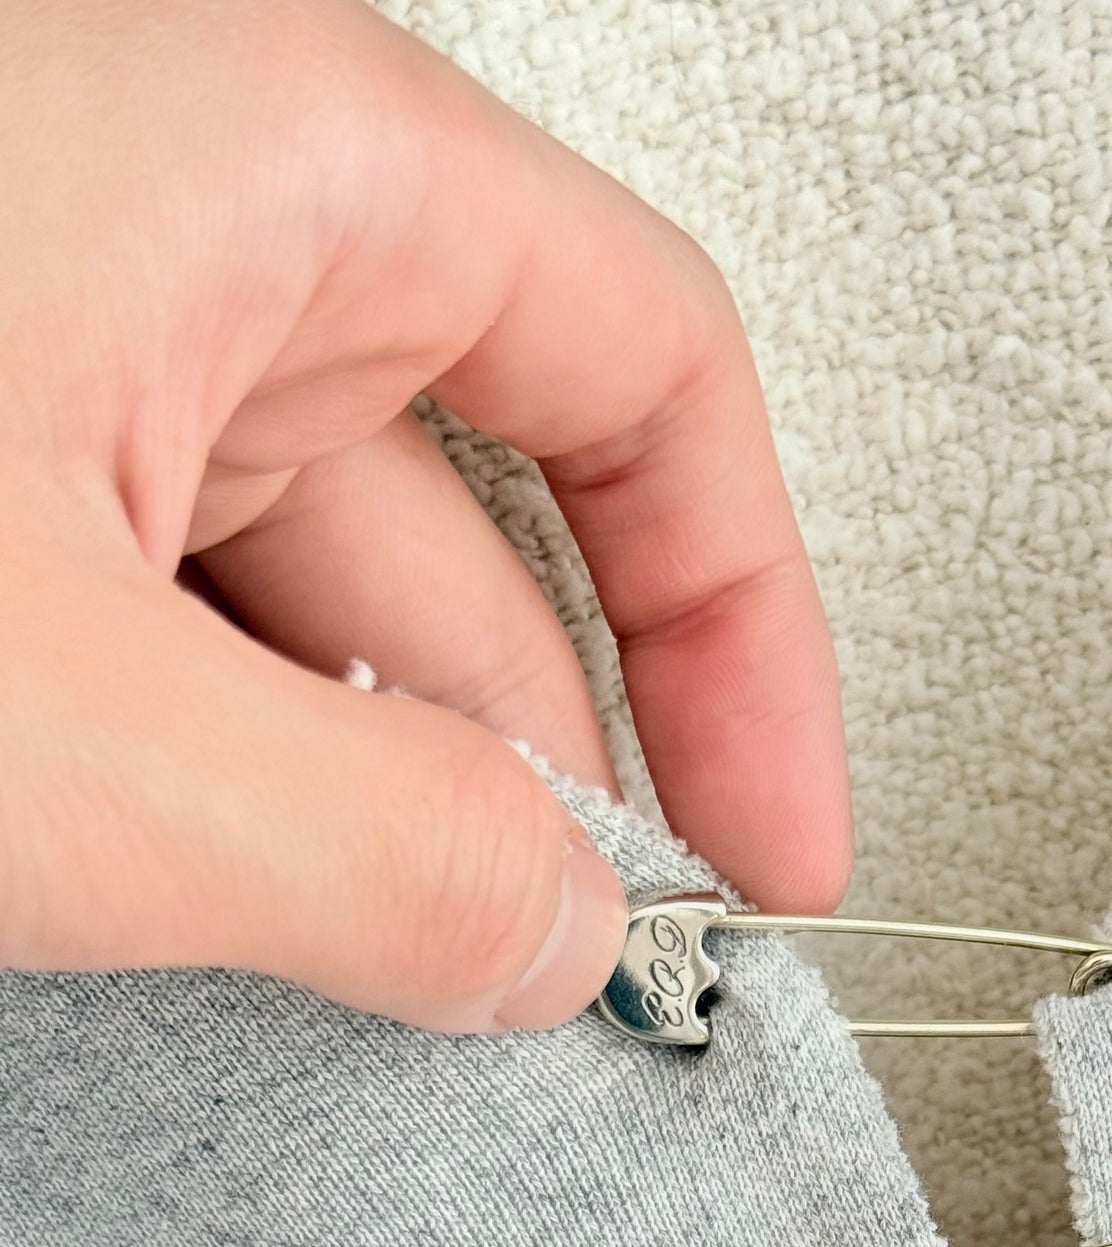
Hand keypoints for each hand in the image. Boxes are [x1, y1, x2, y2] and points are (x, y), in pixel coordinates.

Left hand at [0, 0, 849, 1030]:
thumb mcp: (72, 720)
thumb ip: (372, 846)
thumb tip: (553, 930)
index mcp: (268, 148)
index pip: (656, 371)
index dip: (753, 638)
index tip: (774, 850)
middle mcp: (173, 220)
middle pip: (481, 532)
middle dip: (534, 776)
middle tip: (551, 969)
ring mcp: (49, 344)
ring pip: (305, 609)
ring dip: (353, 804)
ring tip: (341, 959)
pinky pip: (163, 631)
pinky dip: (211, 779)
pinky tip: (191, 895)